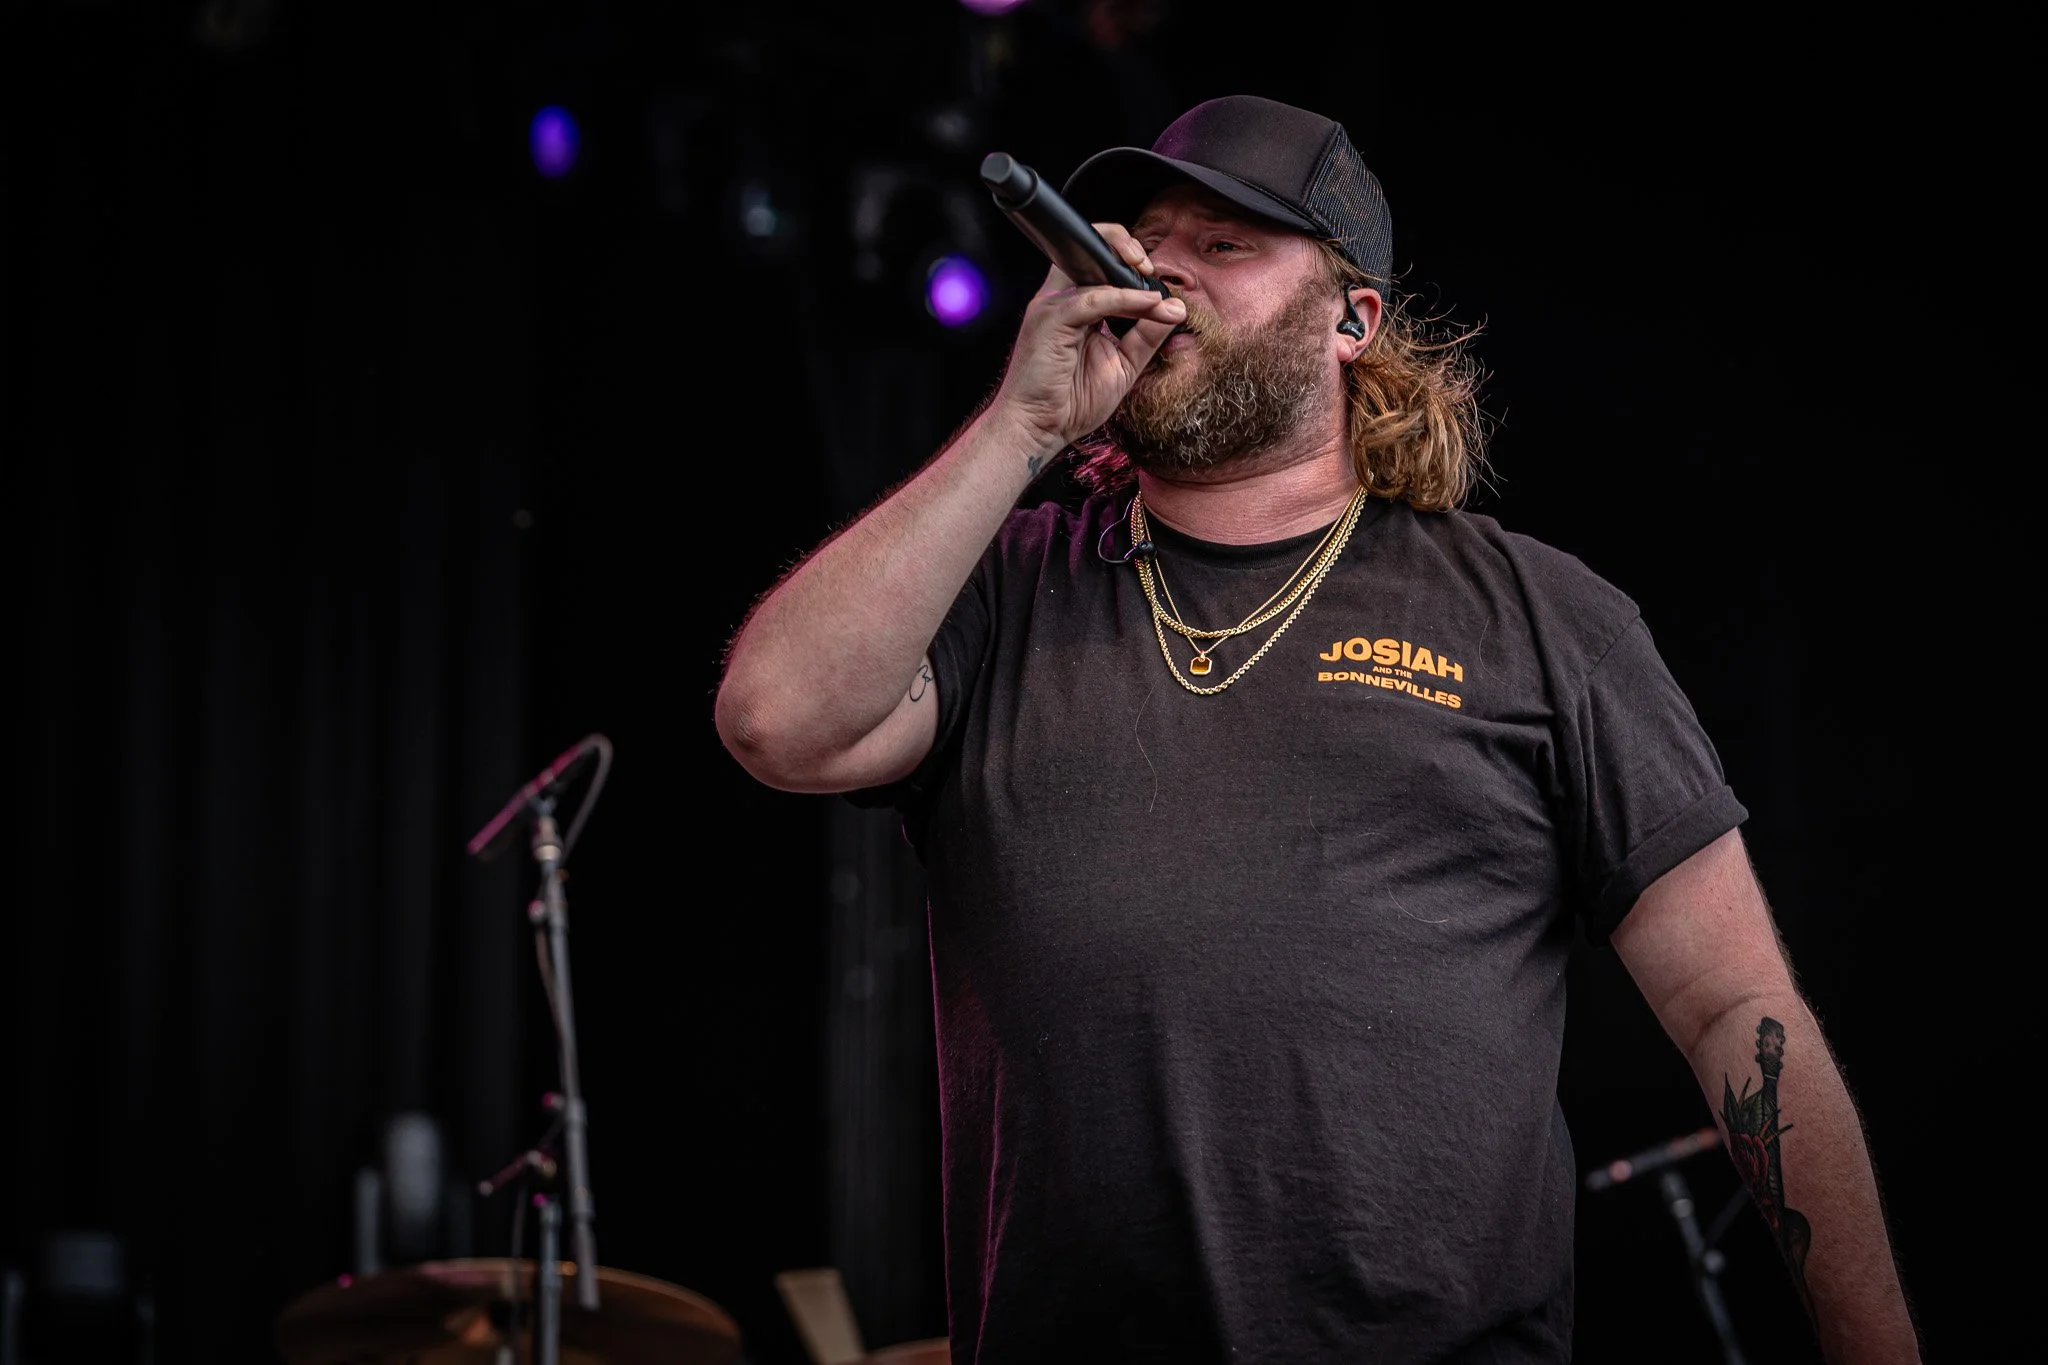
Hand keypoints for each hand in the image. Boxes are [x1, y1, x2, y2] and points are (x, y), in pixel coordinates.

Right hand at [987, 223, 1187, 451]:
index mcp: (1073, 305)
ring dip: (1131, 274)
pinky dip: (1125, 299)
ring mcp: (1052, 306)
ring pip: (1092, 268)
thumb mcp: (1124, 363)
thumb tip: (1176, 308)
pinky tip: (1148, 304)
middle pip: (1089, 249)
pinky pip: (1094, 298)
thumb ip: (1147, 334)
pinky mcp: (1051, 319)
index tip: (1154, 276)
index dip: (1127, 258)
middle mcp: (1060, 299)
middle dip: (1125, 248)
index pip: (1098, 262)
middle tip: (1153, 270)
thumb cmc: (1071, 401)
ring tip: (1157, 290)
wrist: (1039, 429)